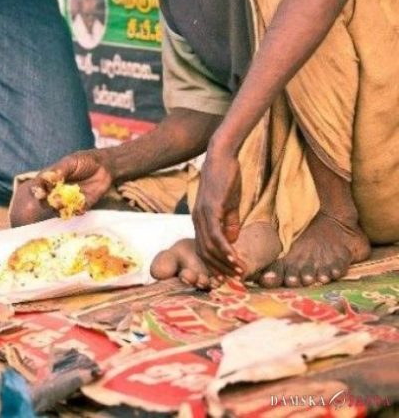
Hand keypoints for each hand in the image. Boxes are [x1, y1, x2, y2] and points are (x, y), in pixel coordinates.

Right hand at [32, 150, 114, 208]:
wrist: (104, 166)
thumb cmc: (84, 161)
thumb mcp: (71, 162)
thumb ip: (59, 170)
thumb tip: (48, 178)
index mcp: (50, 180)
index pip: (39, 187)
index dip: (37, 191)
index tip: (39, 193)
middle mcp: (56, 192)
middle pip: (47, 201)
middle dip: (49, 202)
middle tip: (54, 199)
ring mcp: (67, 200)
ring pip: (59, 209)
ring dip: (62, 208)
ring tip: (66, 203)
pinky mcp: (80, 206)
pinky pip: (75, 212)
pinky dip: (77, 210)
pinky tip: (81, 205)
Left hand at [192, 148, 244, 278]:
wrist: (222, 156)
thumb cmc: (227, 178)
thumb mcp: (230, 204)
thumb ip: (230, 222)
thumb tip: (232, 241)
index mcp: (200, 219)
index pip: (204, 248)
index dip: (215, 263)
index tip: (228, 275)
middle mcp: (197, 219)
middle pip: (204, 252)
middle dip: (219, 268)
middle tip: (234, 279)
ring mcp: (201, 214)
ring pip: (210, 247)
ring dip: (224, 262)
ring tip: (239, 272)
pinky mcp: (210, 209)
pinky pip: (215, 235)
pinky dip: (225, 249)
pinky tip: (235, 258)